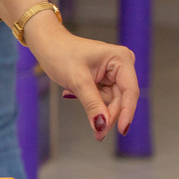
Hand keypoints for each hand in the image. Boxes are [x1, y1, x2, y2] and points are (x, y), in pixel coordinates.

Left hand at [30, 17, 138, 140]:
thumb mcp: (77, 81)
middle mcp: (122, 65)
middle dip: (109, 115)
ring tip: (72, 95)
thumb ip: (92, 104)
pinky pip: (105, 99)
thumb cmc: (61, 54)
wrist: (47, 45)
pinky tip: (73, 92)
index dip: (127, 112)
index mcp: (121, 59)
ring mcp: (115, 73)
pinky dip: (91, 102)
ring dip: (97, 109)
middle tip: (98, 134)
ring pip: (113, 102)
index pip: (130, 91)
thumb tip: (102, 125)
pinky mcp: (107, 79)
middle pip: (122, 99)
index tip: (122, 131)